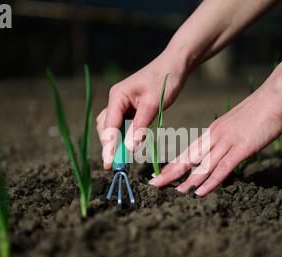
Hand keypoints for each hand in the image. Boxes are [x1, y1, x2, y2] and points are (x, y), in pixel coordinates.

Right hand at [96, 50, 187, 169]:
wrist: (175, 66)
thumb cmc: (164, 81)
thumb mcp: (153, 105)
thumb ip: (140, 127)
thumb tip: (129, 149)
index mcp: (117, 96)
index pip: (109, 126)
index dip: (108, 147)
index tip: (109, 164)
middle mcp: (116, 100)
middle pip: (106, 128)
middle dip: (109, 146)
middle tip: (115, 166)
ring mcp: (122, 103)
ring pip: (112, 127)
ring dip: (115, 142)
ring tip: (120, 159)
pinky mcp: (130, 107)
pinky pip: (122, 124)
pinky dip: (123, 136)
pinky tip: (129, 145)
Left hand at [148, 84, 281, 195]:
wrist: (274, 97)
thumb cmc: (258, 110)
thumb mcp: (236, 125)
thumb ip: (227, 138)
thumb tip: (221, 151)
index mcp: (212, 131)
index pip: (188, 151)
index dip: (173, 164)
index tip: (160, 175)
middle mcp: (214, 137)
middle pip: (188, 158)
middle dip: (170, 173)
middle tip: (154, 185)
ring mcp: (227, 142)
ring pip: (203, 165)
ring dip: (188, 181)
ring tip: (175, 193)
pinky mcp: (241, 148)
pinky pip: (222, 168)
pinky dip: (210, 181)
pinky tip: (200, 192)